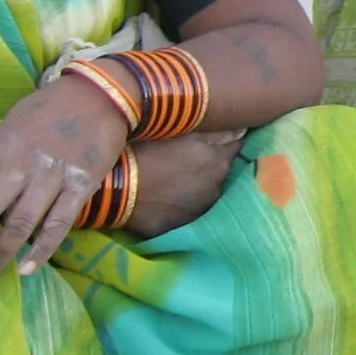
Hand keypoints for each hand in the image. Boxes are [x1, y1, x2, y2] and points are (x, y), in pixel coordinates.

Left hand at [0, 77, 129, 278]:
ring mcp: (51, 176)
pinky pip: (58, 225)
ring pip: (20, 223)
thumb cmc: (51, 108)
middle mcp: (21, 163)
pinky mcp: (78, 186)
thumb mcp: (14, 122)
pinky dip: (42, 251)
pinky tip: (27, 269)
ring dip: (0, 252)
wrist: (101, 96)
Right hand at [123, 130, 245, 237]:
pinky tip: (165, 194)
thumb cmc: (144, 150)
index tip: (218, 133)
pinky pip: (187, 207)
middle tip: (187, 154)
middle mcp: (217, 186)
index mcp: (218, 160)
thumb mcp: (178, 131)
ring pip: (205, 189)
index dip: (227, 138)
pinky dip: (181, 200)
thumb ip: (213, 131)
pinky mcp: (181, 224)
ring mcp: (200, 208)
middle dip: (210, 161)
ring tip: (173, 175)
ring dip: (196, 182)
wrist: (114, 190)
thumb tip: (241, 129)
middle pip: (220, 168)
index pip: (236, 145)